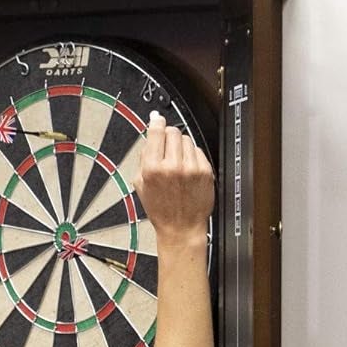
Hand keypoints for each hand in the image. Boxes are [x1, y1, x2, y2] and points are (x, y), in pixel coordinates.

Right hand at [134, 110, 213, 245]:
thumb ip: (144, 159)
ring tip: (178, 163)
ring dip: (181, 147)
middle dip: (169, 137)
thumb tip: (149, 137)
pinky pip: (198, 151)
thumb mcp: (141, 185)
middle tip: (167, 149)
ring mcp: (190, 168)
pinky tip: (188, 170)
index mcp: (153, 169)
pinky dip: (193, 156)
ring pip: (187, 139)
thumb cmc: (161, 210)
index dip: (156, 122)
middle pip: (173, 132)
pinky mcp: (204, 171)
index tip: (157, 119)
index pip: (156, 132)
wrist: (181, 227)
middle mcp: (172, 166)